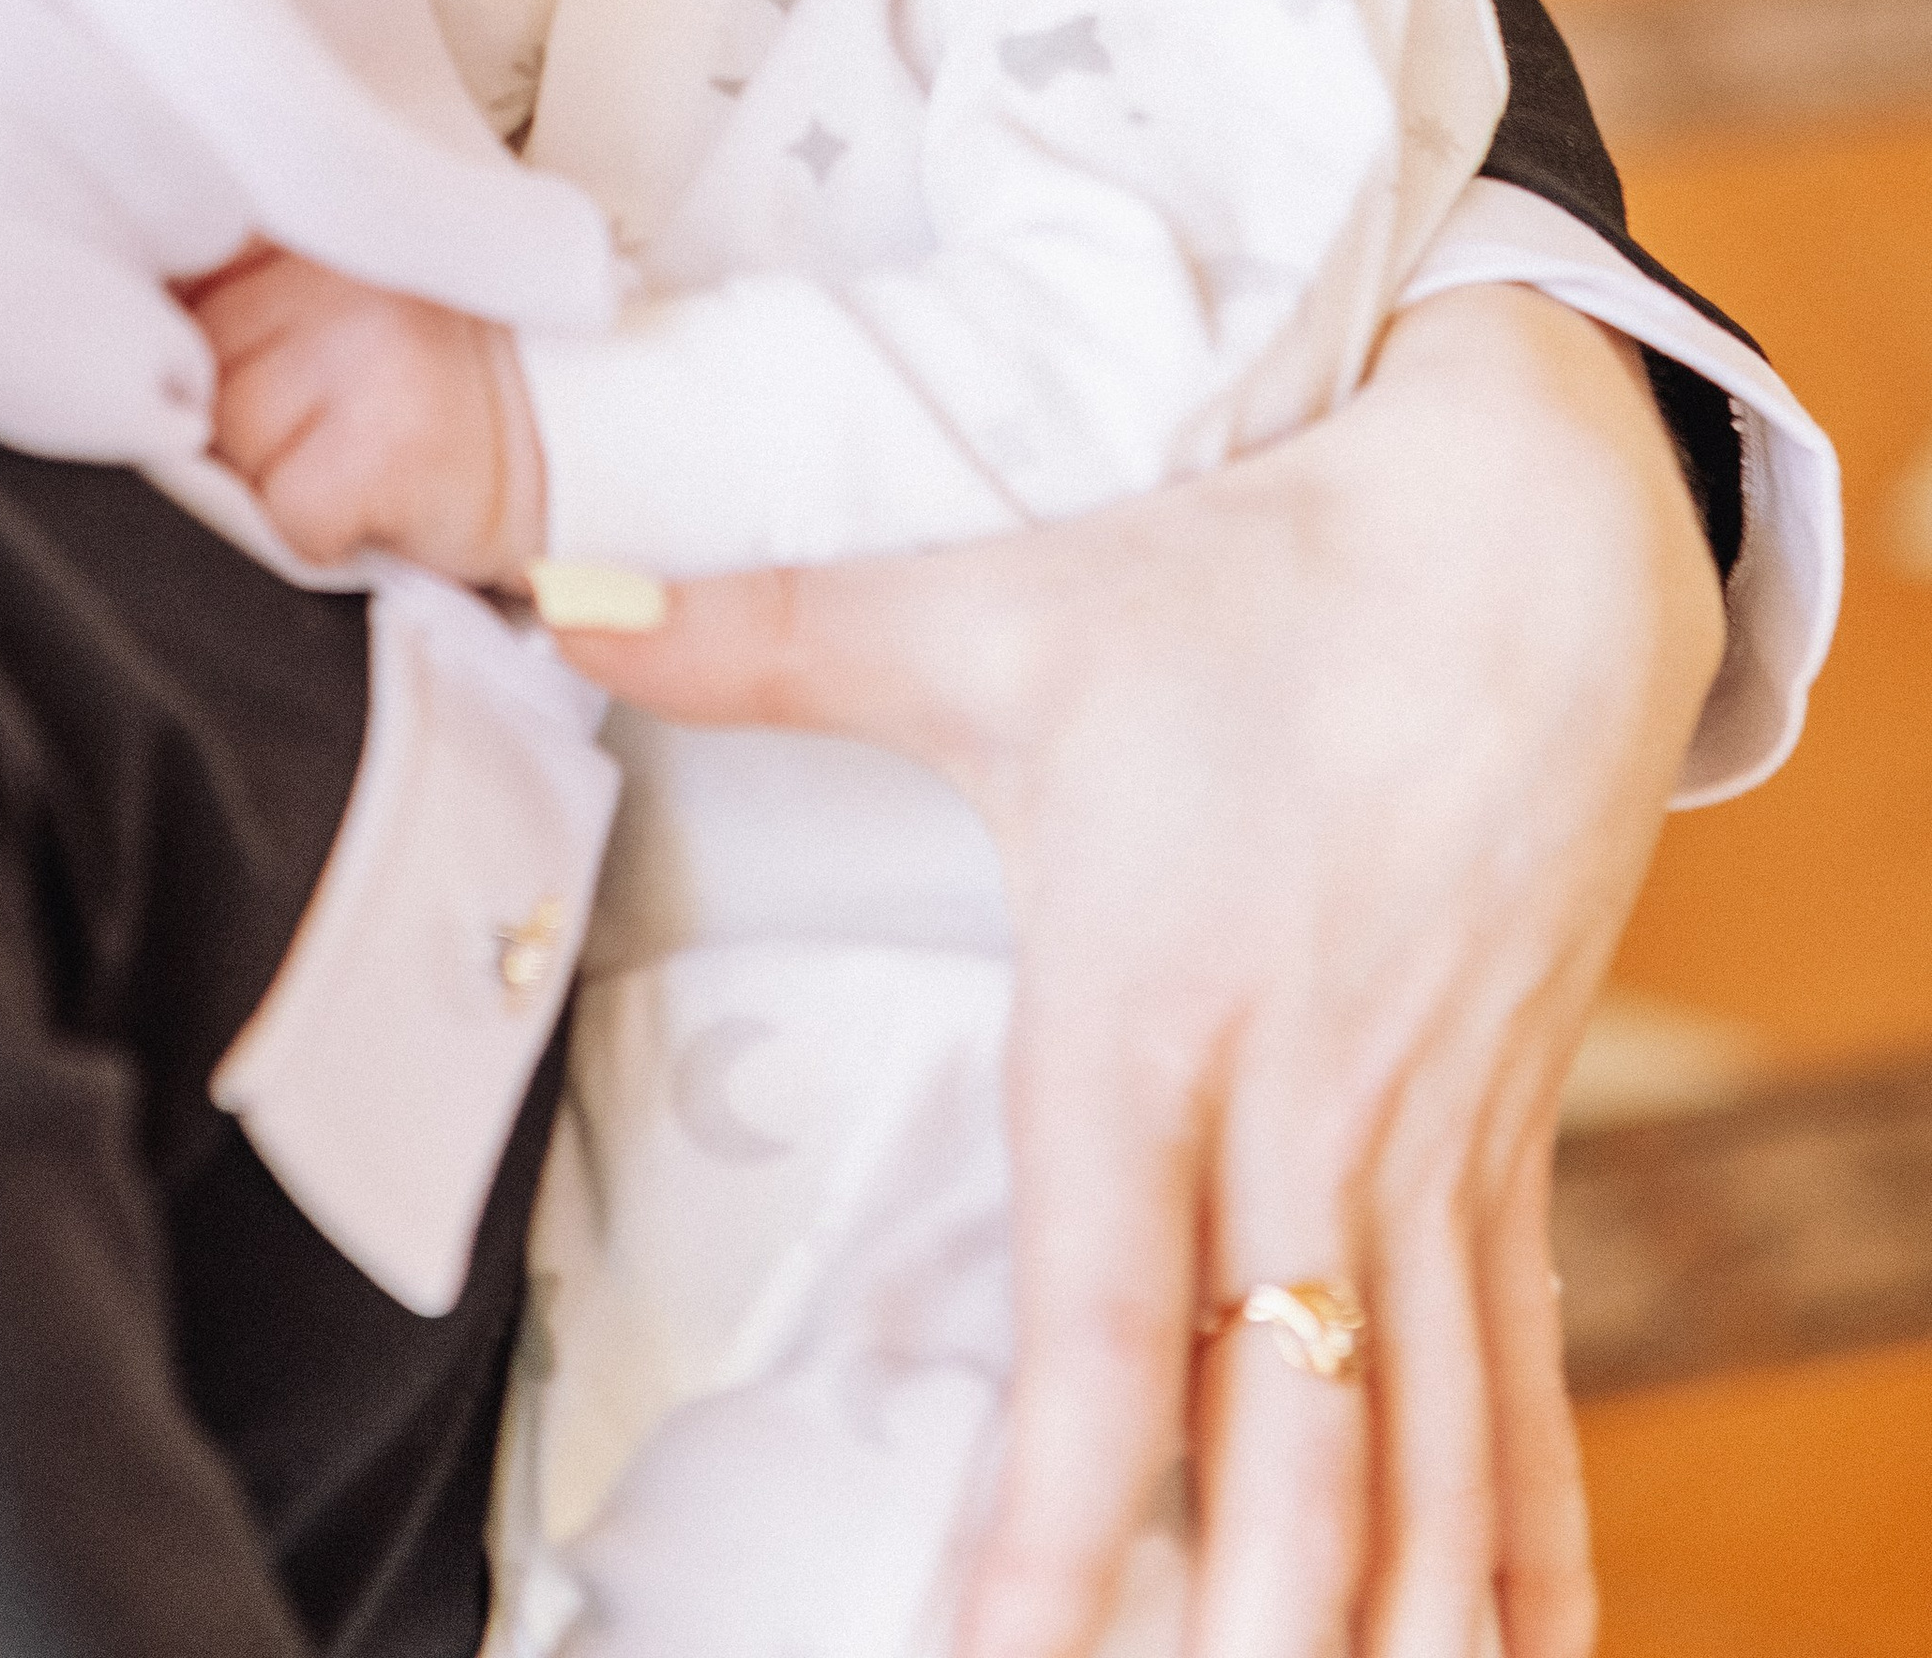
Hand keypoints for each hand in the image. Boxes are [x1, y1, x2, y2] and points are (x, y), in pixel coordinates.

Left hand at [190, 248, 545, 581]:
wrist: (565, 439)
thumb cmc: (426, 379)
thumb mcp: (318, 294)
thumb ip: (228, 286)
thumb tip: (116, 333)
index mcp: (305, 219)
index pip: (171, 275)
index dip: (175, 336)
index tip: (220, 361)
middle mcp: (335, 267)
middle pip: (190, 369)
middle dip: (230, 414)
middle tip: (318, 417)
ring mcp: (365, 348)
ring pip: (227, 442)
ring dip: (273, 476)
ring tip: (347, 454)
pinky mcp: (392, 442)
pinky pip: (288, 514)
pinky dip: (321, 532)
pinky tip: (374, 498)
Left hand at [547, 290, 1725, 1657]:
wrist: (1529, 540)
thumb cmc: (1247, 577)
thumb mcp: (1000, 607)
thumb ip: (770, 631)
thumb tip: (557, 598)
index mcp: (1153, 1003)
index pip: (1106, 1306)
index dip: (1064, 1507)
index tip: (1004, 1650)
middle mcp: (1301, 1105)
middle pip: (1289, 1433)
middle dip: (1251, 1629)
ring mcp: (1427, 1137)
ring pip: (1429, 1442)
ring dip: (1398, 1616)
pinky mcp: (1509, 1138)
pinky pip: (1525, 1374)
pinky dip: (1527, 1533)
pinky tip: (1517, 1655)